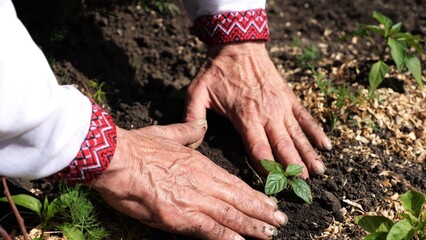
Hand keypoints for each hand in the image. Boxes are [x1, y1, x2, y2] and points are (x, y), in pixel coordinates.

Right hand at [92, 120, 287, 239]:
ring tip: (270, 233)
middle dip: (260, 212)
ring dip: (252, 226)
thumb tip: (201, 126)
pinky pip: (210, 230)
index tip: (268, 201)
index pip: (233, 182)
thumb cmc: (138, 145)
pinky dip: (228, 237)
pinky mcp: (180, 216)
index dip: (252, 194)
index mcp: (199, 163)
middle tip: (280, 221)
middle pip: (238, 199)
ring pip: (230, 215)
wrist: (117, 158)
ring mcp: (193, 199)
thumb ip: (187, 130)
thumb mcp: (167, 132)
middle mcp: (202, 182)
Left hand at [184, 42, 331, 177]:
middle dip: (293, 168)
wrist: (238, 45)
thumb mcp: (197, 91)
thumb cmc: (216, 70)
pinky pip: (305, 117)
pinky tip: (326, 146)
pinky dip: (316, 131)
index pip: (258, 149)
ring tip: (320, 173)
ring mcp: (281, 106)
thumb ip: (192, 115)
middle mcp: (267, 114)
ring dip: (308, 154)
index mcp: (245, 116)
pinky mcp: (289, 97)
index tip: (275, 187)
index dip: (268, 169)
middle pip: (283, 146)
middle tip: (303, 187)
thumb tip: (191, 138)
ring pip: (297, 135)